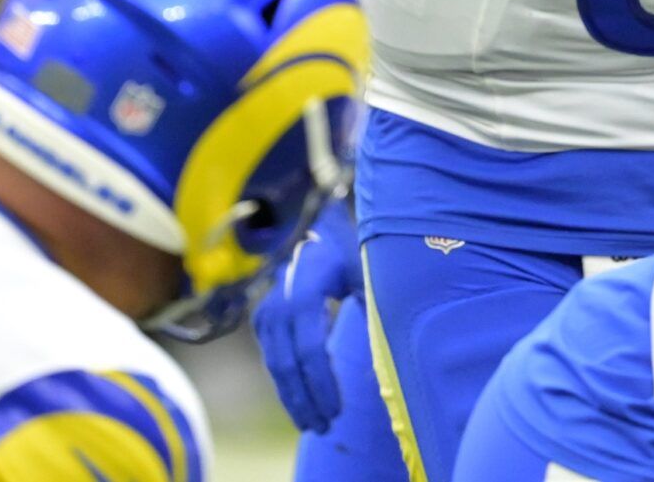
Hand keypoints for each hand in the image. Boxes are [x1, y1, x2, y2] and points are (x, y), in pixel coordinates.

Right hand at [253, 198, 360, 433]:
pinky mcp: (263, 319)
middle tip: (325, 427)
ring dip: (294, 398)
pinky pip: (273, 360)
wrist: (310, 225)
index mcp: (303, 291)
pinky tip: (302, 401)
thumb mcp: (363, 270)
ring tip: (314, 423)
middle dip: (306, 401)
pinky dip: (287, 384)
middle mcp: (278, 304)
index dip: (323, 384)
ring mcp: (266, 312)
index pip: (310, 349)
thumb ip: (372, 307)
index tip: (337, 411)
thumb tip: (390, 352)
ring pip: (276, 367)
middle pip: (288, 365)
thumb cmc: (345, 249)